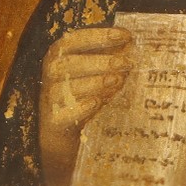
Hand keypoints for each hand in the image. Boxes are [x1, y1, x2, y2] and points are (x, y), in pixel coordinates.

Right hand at [39, 27, 132, 185]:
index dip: (98, 35)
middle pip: (69, 62)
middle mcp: (48, 79)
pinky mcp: (54, 126)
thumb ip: (109, 62)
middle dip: (101, 60)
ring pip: (68, 86)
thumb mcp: (96, 79)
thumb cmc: (86, 106)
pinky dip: (84, 107)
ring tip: (118, 82)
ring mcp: (49, 102)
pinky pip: (68, 114)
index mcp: (56, 60)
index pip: (72, 39)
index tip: (126, 35)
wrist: (66, 149)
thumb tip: (136, 48)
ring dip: (96, 81)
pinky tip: (100, 103)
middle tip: (128, 64)